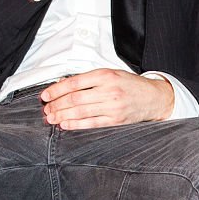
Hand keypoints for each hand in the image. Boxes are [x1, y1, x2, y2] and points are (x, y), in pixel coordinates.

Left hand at [41, 69, 174, 129]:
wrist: (153, 98)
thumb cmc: (129, 85)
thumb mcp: (110, 74)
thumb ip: (88, 80)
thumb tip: (63, 86)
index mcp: (105, 75)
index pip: (74, 82)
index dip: (56, 90)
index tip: (45, 95)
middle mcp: (108, 90)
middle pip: (75, 98)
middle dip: (57, 105)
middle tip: (46, 109)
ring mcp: (112, 107)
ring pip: (81, 111)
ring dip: (63, 116)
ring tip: (51, 118)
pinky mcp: (116, 120)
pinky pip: (91, 123)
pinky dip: (76, 125)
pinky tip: (65, 125)